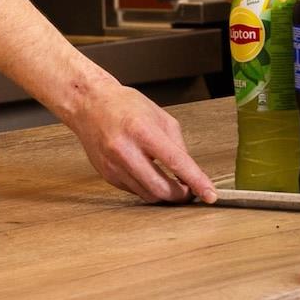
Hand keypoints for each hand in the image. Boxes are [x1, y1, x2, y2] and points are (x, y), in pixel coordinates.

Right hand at [66, 84, 217, 203]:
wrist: (89, 104)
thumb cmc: (125, 106)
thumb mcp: (160, 117)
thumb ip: (178, 145)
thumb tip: (190, 171)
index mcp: (143, 131)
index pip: (176, 162)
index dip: (196, 181)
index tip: (210, 195)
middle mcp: (125, 150)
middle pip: (161, 188)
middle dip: (180, 195)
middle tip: (190, 190)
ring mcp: (113, 166)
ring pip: (148, 195)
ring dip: (164, 194)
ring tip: (171, 183)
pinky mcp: (107, 176)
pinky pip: (134, 191)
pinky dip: (147, 187)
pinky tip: (149, 175)